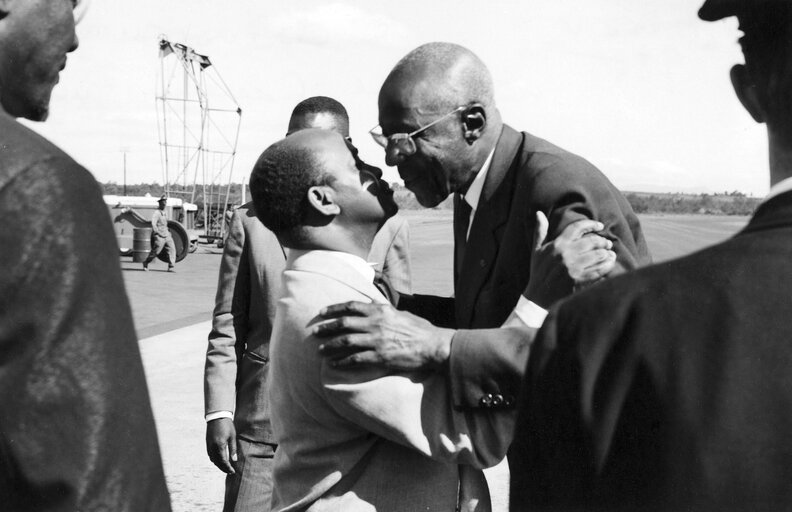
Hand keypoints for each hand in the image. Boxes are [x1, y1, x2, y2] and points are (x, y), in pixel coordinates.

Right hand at [206, 417, 236, 473]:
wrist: (217, 416)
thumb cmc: (227, 426)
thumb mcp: (232, 437)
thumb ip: (233, 449)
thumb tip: (234, 460)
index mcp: (220, 446)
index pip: (223, 461)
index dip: (228, 468)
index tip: (233, 471)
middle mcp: (213, 447)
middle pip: (217, 462)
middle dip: (223, 468)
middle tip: (230, 471)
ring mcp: (209, 445)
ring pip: (213, 459)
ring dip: (219, 465)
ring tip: (225, 467)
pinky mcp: (207, 443)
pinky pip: (210, 455)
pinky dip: (214, 459)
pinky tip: (219, 460)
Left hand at [315, 301, 454, 370]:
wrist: (433, 346)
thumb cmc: (419, 329)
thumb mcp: (400, 313)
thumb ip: (383, 309)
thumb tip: (371, 301)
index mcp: (381, 310)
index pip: (351, 306)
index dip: (333, 309)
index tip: (321, 312)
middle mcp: (376, 323)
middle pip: (344, 323)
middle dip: (326, 328)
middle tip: (315, 332)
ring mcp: (377, 341)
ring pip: (346, 342)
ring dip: (330, 346)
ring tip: (320, 350)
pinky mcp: (380, 357)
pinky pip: (355, 359)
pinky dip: (342, 362)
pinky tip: (334, 364)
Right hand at [525, 212, 616, 307]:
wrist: (537, 298)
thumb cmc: (538, 272)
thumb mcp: (536, 251)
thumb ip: (540, 231)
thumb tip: (539, 213)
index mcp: (557, 245)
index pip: (577, 228)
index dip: (591, 224)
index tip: (600, 226)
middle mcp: (565, 254)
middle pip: (592, 240)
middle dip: (602, 241)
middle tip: (607, 243)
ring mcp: (573, 267)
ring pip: (598, 255)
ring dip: (607, 253)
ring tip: (610, 254)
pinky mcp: (579, 280)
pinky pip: (600, 270)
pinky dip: (608, 265)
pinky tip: (610, 263)